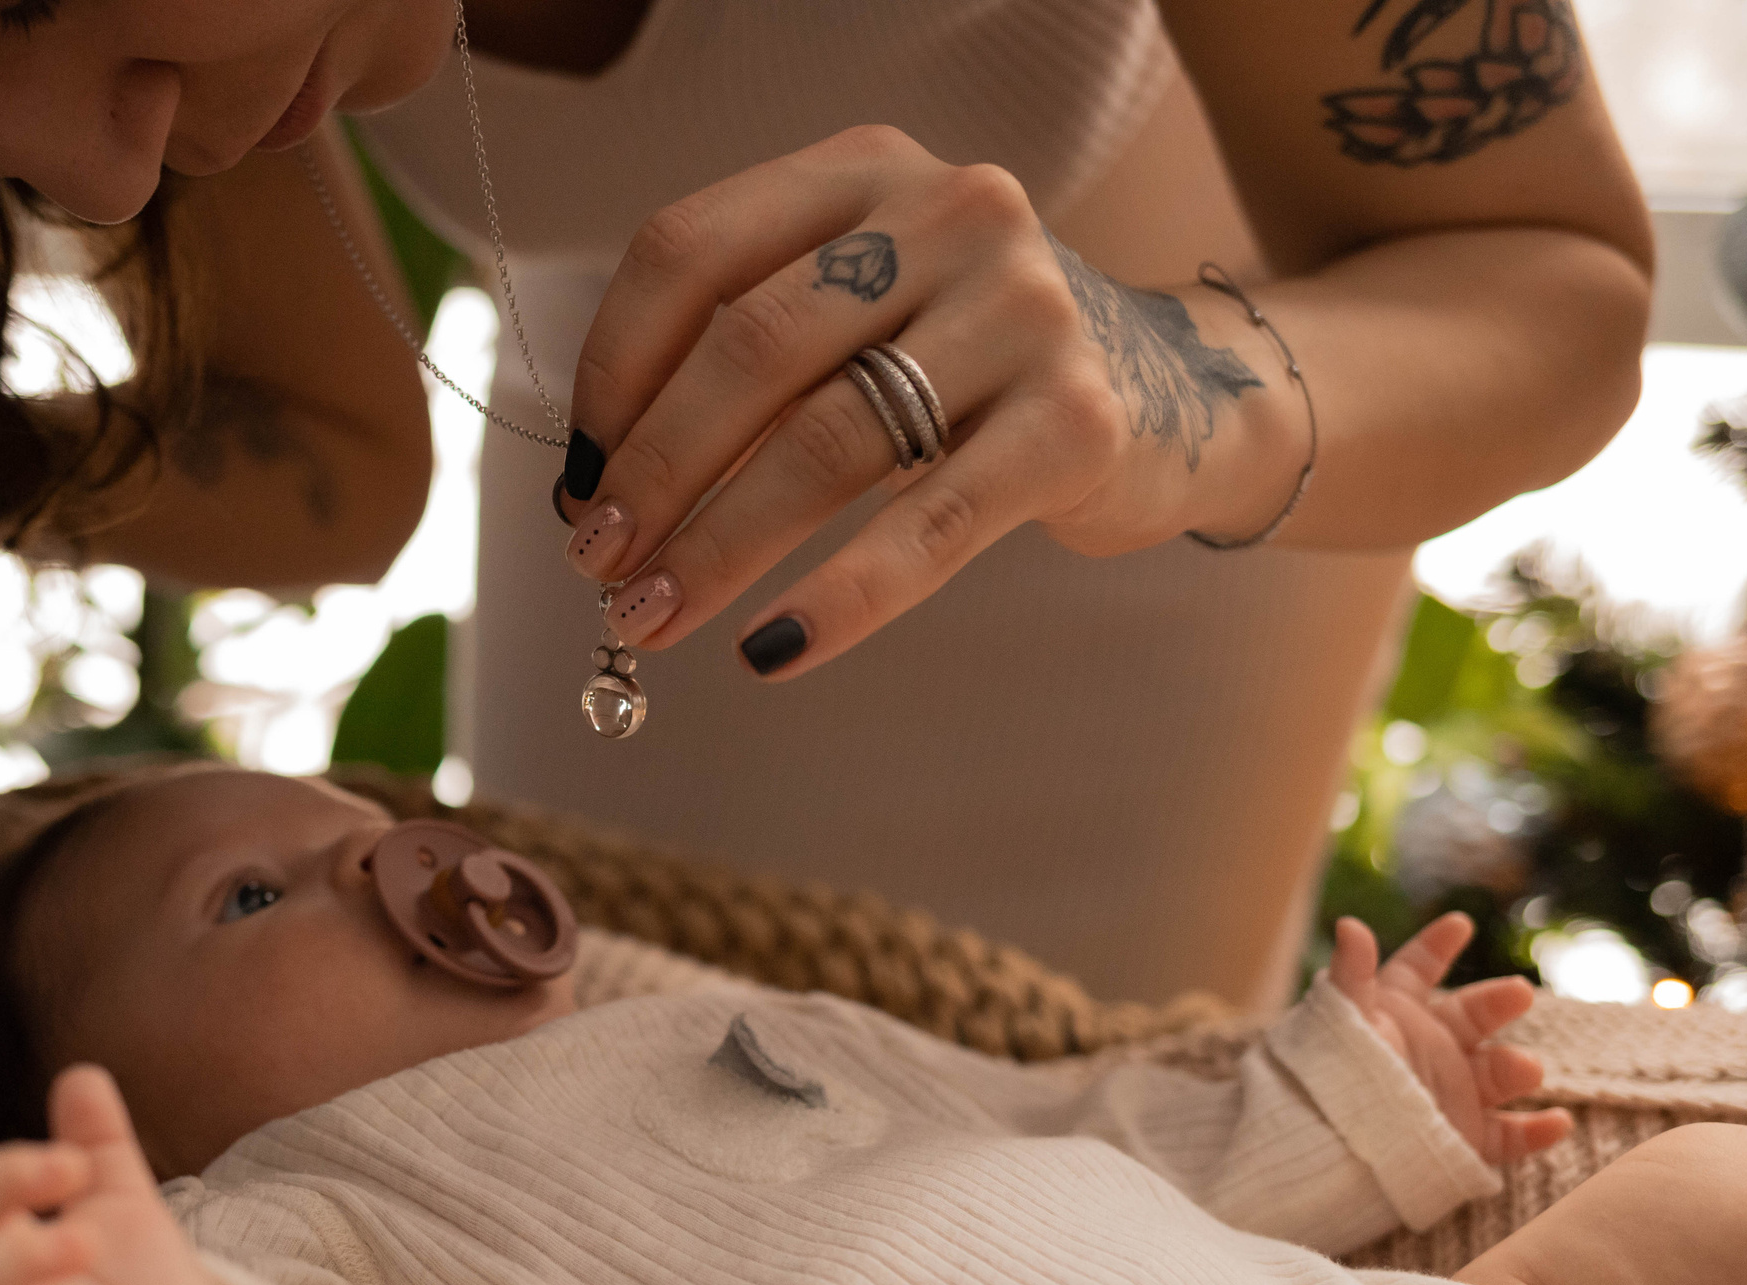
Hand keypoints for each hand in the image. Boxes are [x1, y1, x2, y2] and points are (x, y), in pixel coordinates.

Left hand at [553, 125, 1299, 679]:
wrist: (1167, 393)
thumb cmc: (961, 366)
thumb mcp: (855, 320)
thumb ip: (743, 363)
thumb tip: (599, 489)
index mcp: (864, 169)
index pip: (690, 252)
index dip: (612, 373)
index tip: (578, 476)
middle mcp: (950, 213)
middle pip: (749, 348)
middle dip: (654, 472)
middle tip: (599, 565)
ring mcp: (1025, 310)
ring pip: (825, 441)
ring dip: (717, 546)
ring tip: (651, 618)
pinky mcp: (1076, 422)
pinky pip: (928, 526)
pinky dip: (838, 599)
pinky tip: (770, 653)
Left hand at [1327, 914, 1571, 1165]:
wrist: (1330, 1153)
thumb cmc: (1332, 1080)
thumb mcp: (1341, 1023)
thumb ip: (1350, 974)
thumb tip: (1349, 924)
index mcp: (1395, 1015)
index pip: (1416, 970)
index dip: (1435, 946)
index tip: (1459, 924)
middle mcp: (1429, 1049)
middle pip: (1473, 1015)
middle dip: (1496, 1003)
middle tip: (1517, 994)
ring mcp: (1452, 1093)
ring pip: (1498, 1073)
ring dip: (1516, 1067)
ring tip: (1524, 1068)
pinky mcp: (1465, 1138)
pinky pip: (1510, 1137)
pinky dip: (1537, 1132)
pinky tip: (1558, 1123)